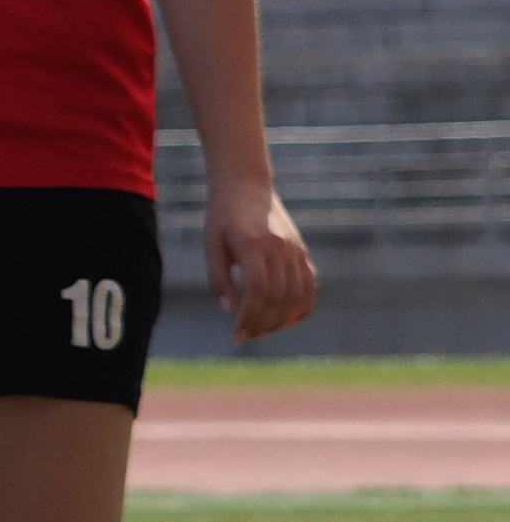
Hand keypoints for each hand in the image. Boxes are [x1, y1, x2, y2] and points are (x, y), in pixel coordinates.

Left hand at [206, 179, 315, 345]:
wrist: (246, 186)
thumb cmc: (222, 216)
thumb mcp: (211, 244)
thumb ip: (218, 278)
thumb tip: (229, 310)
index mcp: (253, 243)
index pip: (258, 290)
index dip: (249, 317)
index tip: (237, 335)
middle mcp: (279, 247)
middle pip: (278, 297)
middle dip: (262, 324)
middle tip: (246, 336)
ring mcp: (295, 250)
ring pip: (298, 295)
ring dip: (281, 320)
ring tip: (262, 330)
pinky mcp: (302, 251)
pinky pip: (310, 286)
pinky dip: (302, 307)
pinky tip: (286, 320)